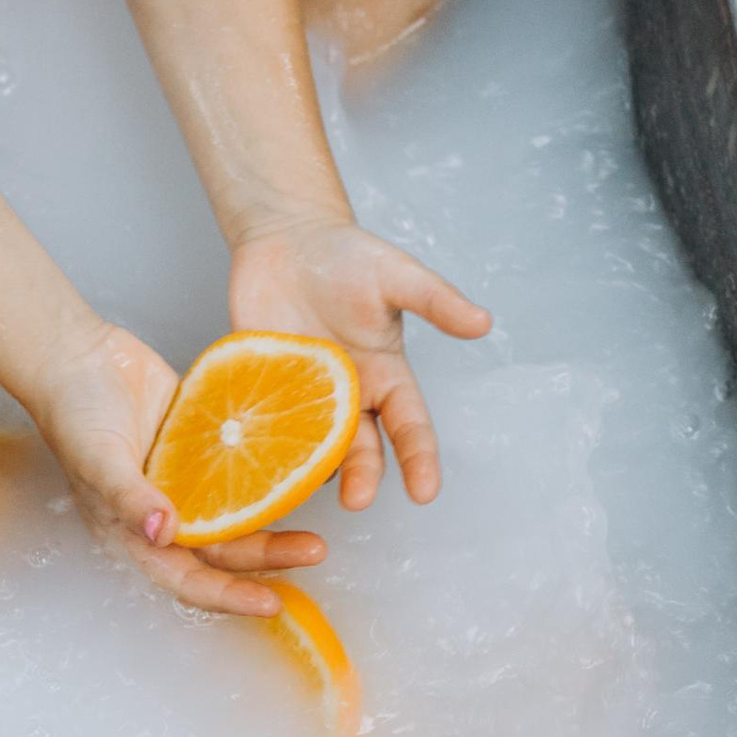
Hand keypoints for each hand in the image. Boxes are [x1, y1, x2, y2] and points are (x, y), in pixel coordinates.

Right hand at [32, 321, 324, 617]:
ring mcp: (185, 479)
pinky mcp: (200, 445)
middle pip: (225, 550)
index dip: (228, 596)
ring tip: (318, 520)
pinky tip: (304, 471)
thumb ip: (130, 499)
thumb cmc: (73, 414)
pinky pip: (240, 467)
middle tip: (314, 550)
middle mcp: (165, 514)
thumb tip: (165, 533)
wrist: (77, 354)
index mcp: (135, 532)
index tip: (271, 603)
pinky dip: (268, 472)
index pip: (187, 579)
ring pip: (239, 512)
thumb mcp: (98, 461)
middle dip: (269, 557)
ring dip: (276, 519)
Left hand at [227, 221, 489, 510]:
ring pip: (310, 446)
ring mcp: (301, 396)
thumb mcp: (397, 275)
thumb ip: (436, 301)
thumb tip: (483, 323)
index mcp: (386, 376)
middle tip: (357, 499)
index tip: (425, 492)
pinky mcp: (259, 387)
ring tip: (304, 487)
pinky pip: (261, 424)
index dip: (419, 460)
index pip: (409, 427)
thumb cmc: (347, 256)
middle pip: (360, 448)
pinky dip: (259, 445)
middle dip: (363, 476)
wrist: (287, 236)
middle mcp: (347, 396)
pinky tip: (254, 464)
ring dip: (310, 469)